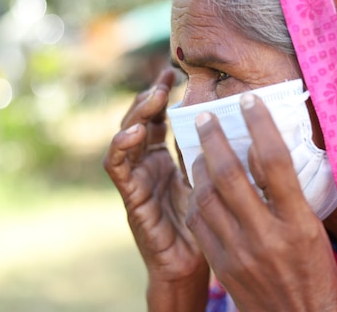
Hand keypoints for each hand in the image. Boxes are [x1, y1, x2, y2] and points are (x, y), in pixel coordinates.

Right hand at [103, 68, 208, 310]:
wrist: (191, 262)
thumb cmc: (203, 220)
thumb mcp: (206, 177)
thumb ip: (202, 151)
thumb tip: (219, 117)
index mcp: (165, 157)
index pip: (158, 118)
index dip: (162, 95)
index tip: (173, 73)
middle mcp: (147, 163)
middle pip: (140, 122)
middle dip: (149, 98)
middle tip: (163, 81)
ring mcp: (136, 178)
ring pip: (125, 136)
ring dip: (136, 115)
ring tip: (152, 98)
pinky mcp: (130, 195)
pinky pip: (118, 166)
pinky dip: (121, 146)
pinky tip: (135, 132)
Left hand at [186, 93, 336, 311]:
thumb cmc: (316, 275)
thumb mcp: (314, 232)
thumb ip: (292, 195)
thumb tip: (268, 155)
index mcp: (298, 223)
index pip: (274, 161)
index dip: (260, 124)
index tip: (248, 101)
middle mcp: (266, 234)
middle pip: (230, 174)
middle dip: (214, 139)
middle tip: (205, 118)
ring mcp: (239, 252)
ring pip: (206, 197)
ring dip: (198, 167)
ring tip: (198, 150)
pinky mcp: (221, 265)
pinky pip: (199, 224)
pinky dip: (196, 199)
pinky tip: (197, 186)